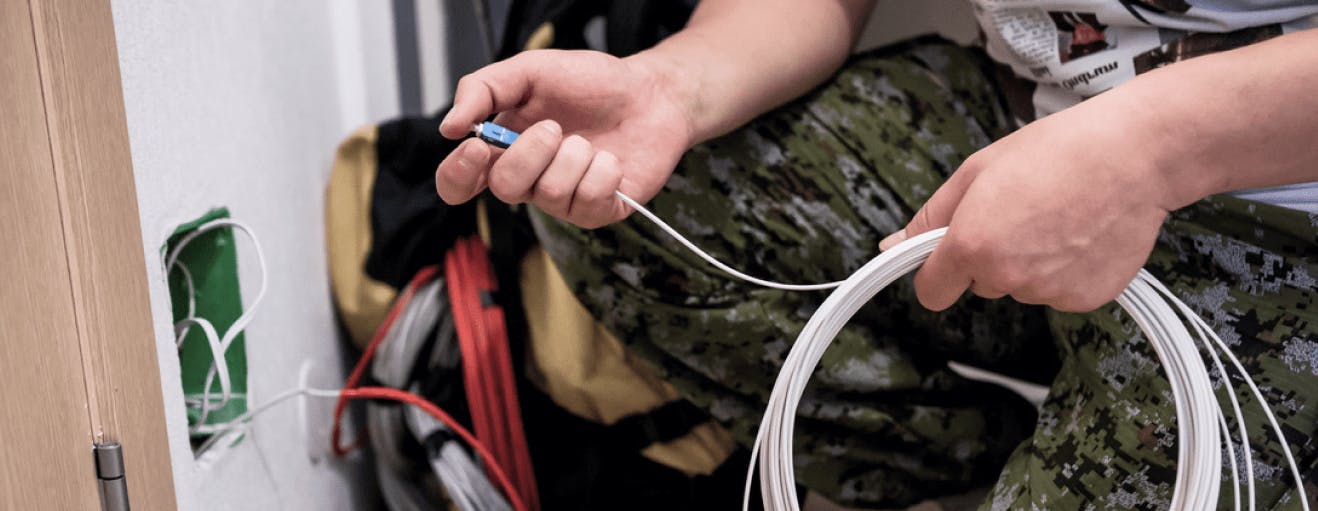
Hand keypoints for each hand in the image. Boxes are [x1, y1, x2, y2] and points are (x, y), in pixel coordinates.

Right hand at [436, 49, 693, 227]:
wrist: (651, 93)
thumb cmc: (591, 83)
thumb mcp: (530, 70)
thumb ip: (483, 88)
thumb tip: (449, 126)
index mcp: (504, 149)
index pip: (458, 182)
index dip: (458, 174)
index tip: (478, 147)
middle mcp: (529, 180)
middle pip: (504, 189)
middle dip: (530, 154)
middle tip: (556, 127)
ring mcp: (563, 200)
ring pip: (550, 195)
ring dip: (574, 157)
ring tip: (588, 140)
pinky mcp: (598, 211)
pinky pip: (588, 203)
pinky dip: (603, 172)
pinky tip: (611, 159)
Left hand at [879, 87, 1176, 311]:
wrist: (1135, 155)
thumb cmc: (1055, 152)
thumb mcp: (977, 172)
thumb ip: (929, 218)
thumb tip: (889, 247)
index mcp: (972, 245)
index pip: (931, 292)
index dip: (936, 272)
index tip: (946, 257)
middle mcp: (1007, 277)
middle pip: (979, 285)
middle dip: (989, 256)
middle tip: (1021, 210)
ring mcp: (1049, 291)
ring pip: (1020, 287)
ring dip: (1030, 262)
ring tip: (1058, 215)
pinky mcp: (1086, 299)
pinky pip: (1058, 291)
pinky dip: (1066, 270)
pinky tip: (1082, 233)